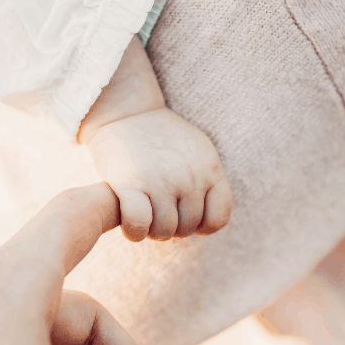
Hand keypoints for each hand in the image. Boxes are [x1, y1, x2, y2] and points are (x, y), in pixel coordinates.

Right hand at [80, 36, 231, 241]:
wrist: (127, 112)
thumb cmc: (160, 137)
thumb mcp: (196, 151)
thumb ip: (208, 181)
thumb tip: (207, 223)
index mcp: (210, 168)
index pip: (218, 218)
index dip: (202, 226)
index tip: (184, 216)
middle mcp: (190, 176)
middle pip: (187, 227)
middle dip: (171, 228)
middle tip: (157, 214)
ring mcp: (161, 181)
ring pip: (164, 231)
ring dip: (152, 231)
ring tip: (145, 217)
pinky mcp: (130, 183)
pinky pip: (138, 225)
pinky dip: (134, 232)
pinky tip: (131, 226)